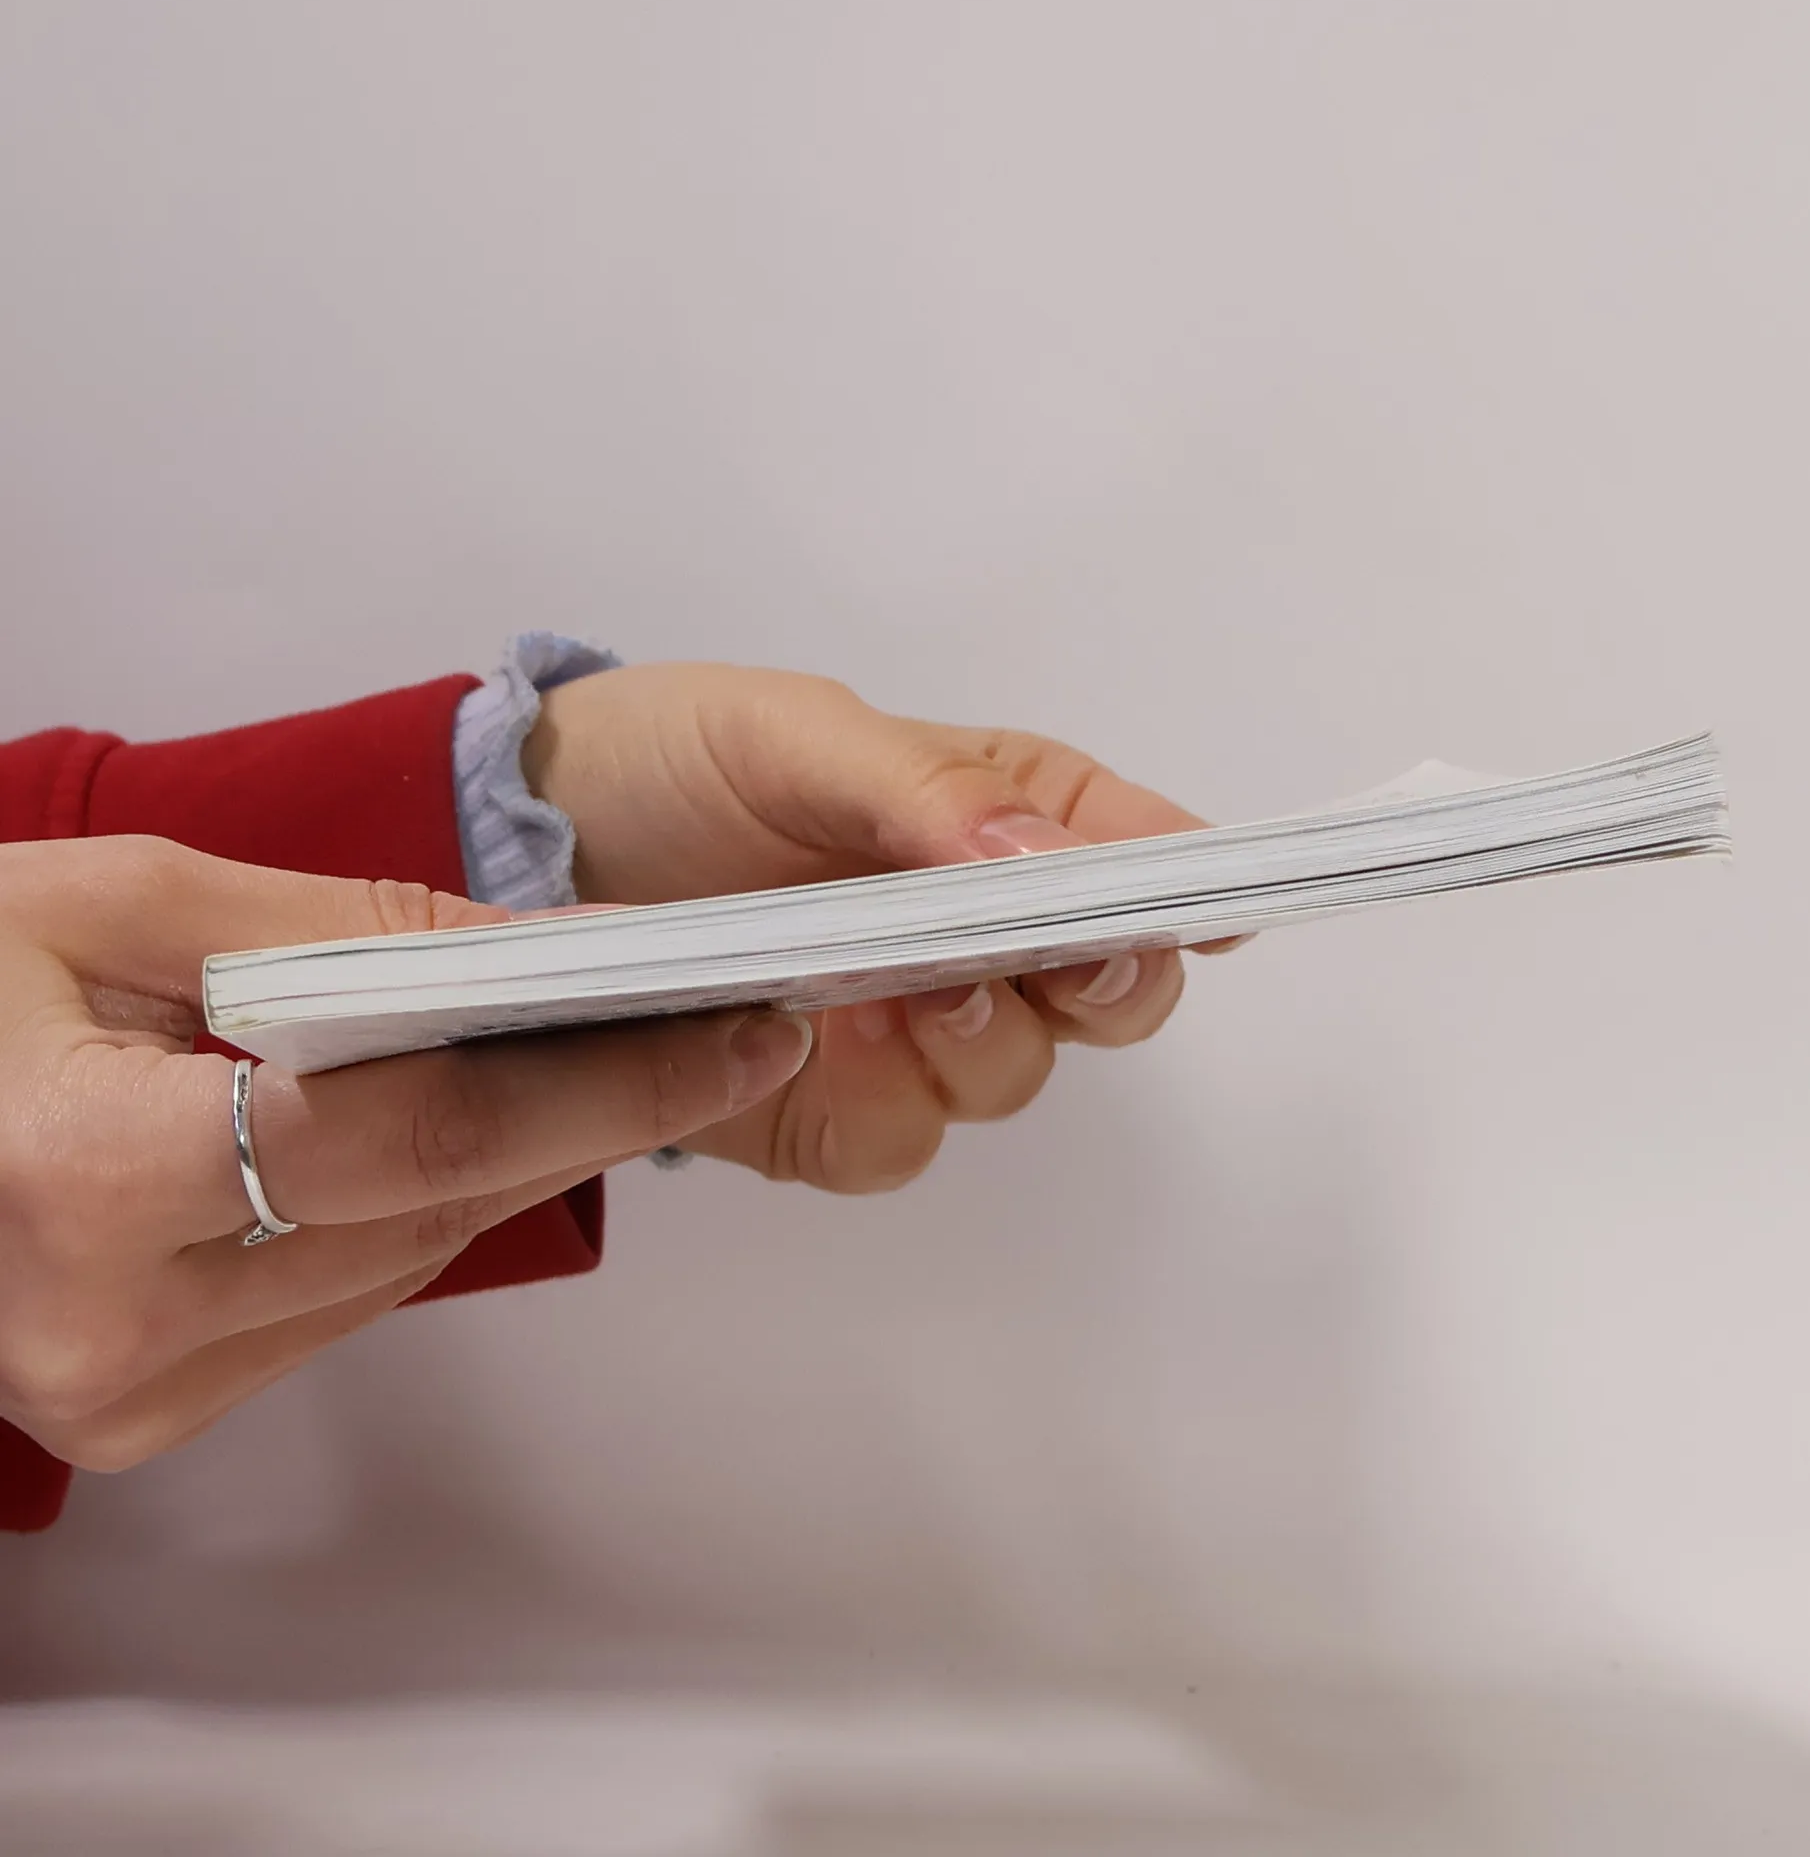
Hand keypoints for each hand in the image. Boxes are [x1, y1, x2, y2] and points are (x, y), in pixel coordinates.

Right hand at [0, 836, 809, 1470]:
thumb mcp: (103, 903)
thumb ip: (322, 923)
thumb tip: (519, 948)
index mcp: (85, 1178)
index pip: (420, 1134)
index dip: (602, 1079)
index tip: (734, 1032)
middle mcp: (118, 1324)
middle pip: (438, 1206)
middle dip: (599, 1113)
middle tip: (722, 1031)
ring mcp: (135, 1390)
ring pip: (411, 1260)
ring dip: (524, 1158)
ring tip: (628, 1060)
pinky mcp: (153, 1408)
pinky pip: (350, 1297)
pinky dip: (427, 1206)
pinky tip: (483, 1125)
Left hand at [523, 664, 1230, 1192]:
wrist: (530, 852)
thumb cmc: (678, 760)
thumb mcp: (791, 733)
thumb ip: (921, 790)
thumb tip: (1048, 860)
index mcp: (998, 819)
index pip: (1134, 855)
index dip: (1184, 887)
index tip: (1209, 910)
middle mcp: (978, 933)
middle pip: (1112, 991)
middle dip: (1099, 983)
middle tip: (1049, 957)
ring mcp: (910, 1032)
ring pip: (1012, 1078)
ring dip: (975, 1045)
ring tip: (893, 993)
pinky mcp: (829, 1111)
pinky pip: (896, 1145)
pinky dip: (871, 1111)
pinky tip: (817, 1049)